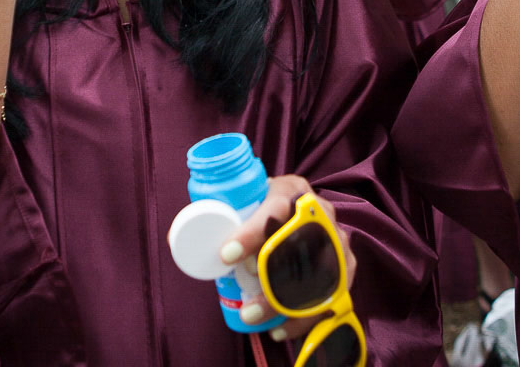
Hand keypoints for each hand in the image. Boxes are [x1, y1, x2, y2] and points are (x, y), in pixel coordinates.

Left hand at [220, 175, 356, 340]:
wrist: (297, 211)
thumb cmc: (263, 209)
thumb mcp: (246, 201)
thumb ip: (220, 213)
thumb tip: (174, 239)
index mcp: (292, 190)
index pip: (275, 207)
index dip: (251, 232)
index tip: (226, 256)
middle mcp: (319, 211)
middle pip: (298, 245)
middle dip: (269, 278)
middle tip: (244, 304)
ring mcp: (336, 239)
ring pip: (317, 274)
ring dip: (285, 303)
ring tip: (254, 317)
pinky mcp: (345, 265)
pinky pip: (332, 294)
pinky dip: (306, 317)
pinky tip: (281, 330)